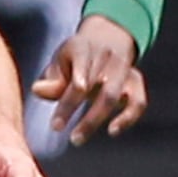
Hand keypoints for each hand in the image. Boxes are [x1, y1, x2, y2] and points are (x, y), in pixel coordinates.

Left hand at [33, 17, 145, 142]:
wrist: (108, 38)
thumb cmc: (76, 56)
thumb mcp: (60, 61)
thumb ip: (51, 79)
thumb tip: (38, 90)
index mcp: (83, 47)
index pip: (80, 72)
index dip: (71, 96)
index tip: (56, 125)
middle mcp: (107, 56)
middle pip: (97, 87)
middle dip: (79, 112)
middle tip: (63, 134)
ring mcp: (123, 69)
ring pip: (113, 96)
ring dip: (96, 119)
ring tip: (78, 138)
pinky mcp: (136, 81)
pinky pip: (138, 101)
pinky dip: (128, 118)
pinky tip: (112, 131)